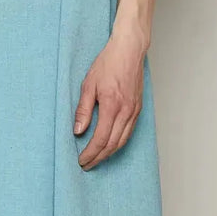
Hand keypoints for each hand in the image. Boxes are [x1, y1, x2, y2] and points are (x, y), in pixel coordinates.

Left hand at [73, 31, 146, 169]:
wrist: (129, 50)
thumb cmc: (108, 63)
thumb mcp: (88, 84)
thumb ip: (83, 109)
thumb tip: (78, 130)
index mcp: (112, 106)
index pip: (101, 139)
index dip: (90, 153)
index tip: (81, 160)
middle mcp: (126, 112)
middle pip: (112, 144)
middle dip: (98, 158)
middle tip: (87, 164)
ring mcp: (134, 111)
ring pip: (122, 141)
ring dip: (109, 153)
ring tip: (97, 159)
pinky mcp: (138, 109)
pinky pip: (129, 132)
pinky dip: (119, 143)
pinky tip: (111, 145)